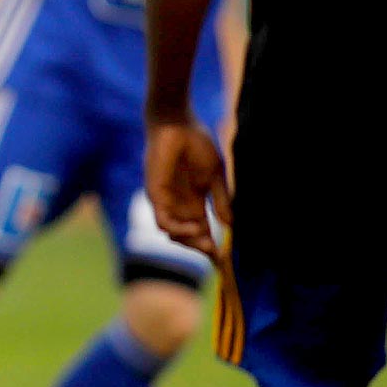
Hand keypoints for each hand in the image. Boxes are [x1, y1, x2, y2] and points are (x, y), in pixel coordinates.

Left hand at [144, 118, 231, 258]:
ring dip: (191, 241)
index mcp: (194, 202)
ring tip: (206, 242)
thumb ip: (221, 200)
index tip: (226, 261)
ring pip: (174, 233)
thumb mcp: (214, 176)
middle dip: (202, 248)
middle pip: (189, 237)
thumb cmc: (196, 144)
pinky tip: (195, 226)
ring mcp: (166, 201)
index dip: (212, 246)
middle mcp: (179, 205)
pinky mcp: (156, 194)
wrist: (177, 124)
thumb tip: (231, 225)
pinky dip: (179, 228)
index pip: (202, 231)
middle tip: (217, 256)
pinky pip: (164, 220)